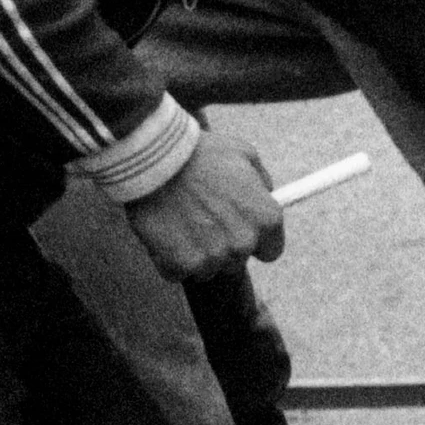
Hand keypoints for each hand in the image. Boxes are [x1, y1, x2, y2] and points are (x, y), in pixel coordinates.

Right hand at [125, 131, 281, 278]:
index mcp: (268, 219)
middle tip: (200, 221)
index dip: (253, 242)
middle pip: (236, 261)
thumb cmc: (199, 153)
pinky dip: (168, 259)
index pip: (271, 251)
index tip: (236, 232)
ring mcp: (214, 256)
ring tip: (179, 224)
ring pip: (207, 269)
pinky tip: (163, 235)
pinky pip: (176, 272)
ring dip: (195, 254)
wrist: (154, 161)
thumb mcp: (244, 155)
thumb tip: (266, 195)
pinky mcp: (182, 264)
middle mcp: (245, 242)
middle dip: (221, 246)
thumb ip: (261, 181)